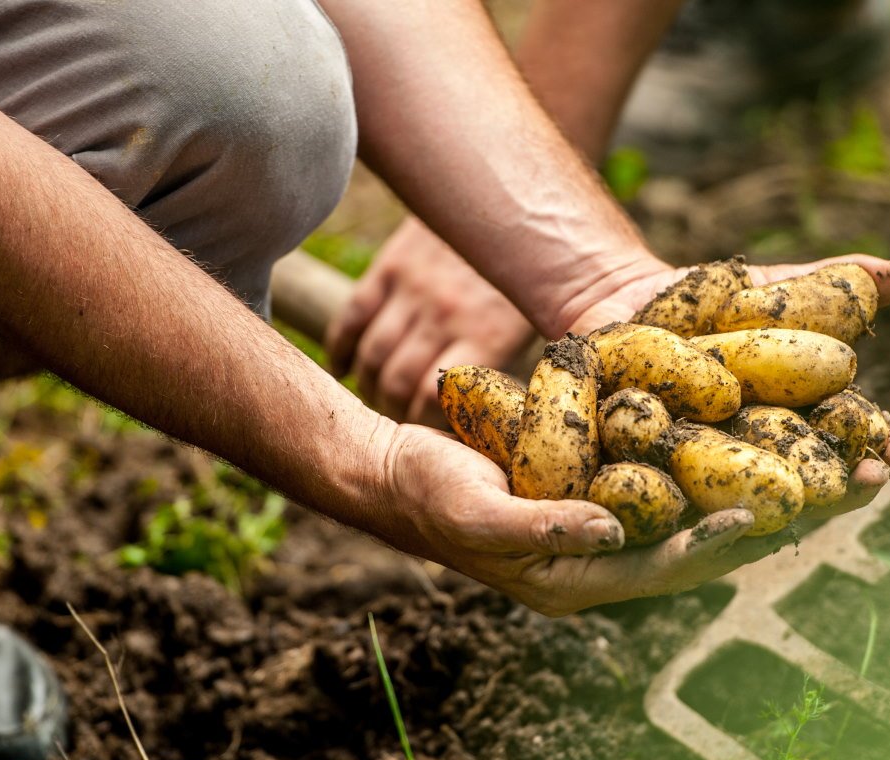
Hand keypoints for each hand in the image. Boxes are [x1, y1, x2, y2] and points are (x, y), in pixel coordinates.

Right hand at [326, 216, 535, 425]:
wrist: (514, 188)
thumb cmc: (542, 264)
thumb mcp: (548, 313)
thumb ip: (542, 358)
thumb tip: (548, 407)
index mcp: (486, 334)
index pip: (437, 400)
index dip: (427, 428)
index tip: (433, 441)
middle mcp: (445, 314)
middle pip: (398, 384)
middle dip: (394, 414)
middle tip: (399, 428)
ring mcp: (413, 289)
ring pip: (372, 356)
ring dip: (369, 387)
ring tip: (377, 403)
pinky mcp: (392, 266)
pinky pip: (353, 316)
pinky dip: (341, 349)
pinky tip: (343, 369)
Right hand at [375, 424, 806, 614]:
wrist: (405, 472)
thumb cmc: (432, 494)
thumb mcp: (477, 510)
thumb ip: (542, 527)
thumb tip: (612, 530)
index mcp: (581, 580)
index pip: (664, 569)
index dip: (713, 545)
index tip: (760, 516)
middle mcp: (612, 556)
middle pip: (708, 540)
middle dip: (778, 517)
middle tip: (847, 489)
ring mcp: (617, 520)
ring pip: (708, 503)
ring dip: (771, 482)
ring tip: (841, 460)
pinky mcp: (615, 482)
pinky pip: (683, 471)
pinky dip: (729, 452)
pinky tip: (774, 424)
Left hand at [561, 254, 889, 514]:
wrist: (615, 300)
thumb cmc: (701, 302)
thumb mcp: (767, 291)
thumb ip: (831, 287)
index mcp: (791, 427)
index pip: (851, 444)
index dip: (887, 450)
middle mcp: (751, 465)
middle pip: (806, 488)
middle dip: (844, 489)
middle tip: (874, 484)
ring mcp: (699, 480)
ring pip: (742, 506)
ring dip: (777, 508)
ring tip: (806, 506)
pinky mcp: (639, 484)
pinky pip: (664, 501)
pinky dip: (687, 507)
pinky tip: (713, 515)